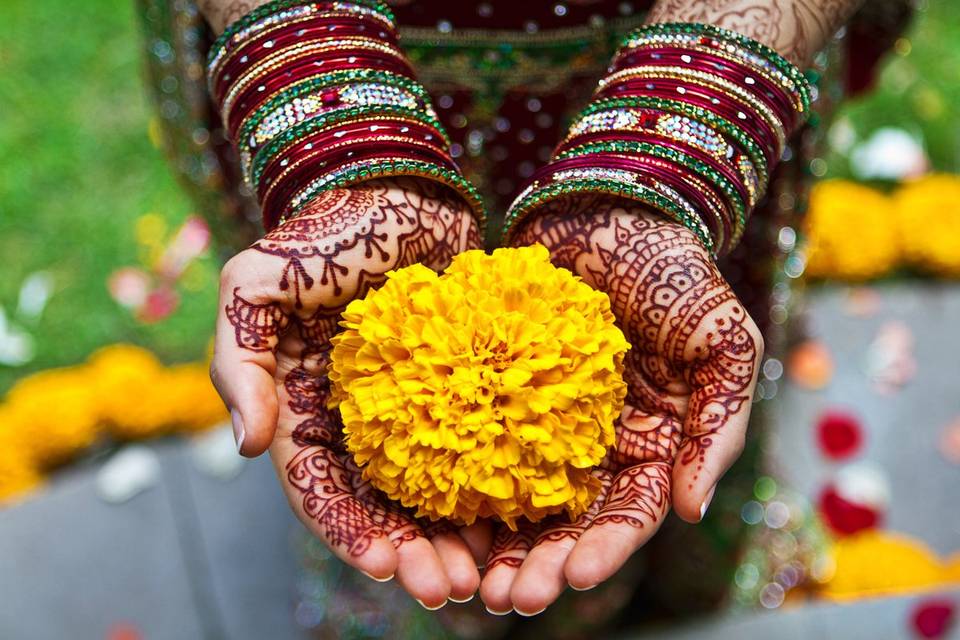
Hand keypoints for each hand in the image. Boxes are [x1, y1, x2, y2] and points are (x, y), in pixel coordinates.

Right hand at [210, 177, 485, 607]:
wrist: (395, 194)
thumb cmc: (323, 237)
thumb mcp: (256, 285)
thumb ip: (237, 361)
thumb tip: (247, 446)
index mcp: (305, 413)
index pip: (321, 490)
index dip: (349, 533)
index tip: (388, 565)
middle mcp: (358, 426)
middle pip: (381, 509)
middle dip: (412, 554)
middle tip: (450, 588)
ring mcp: (413, 413)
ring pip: (432, 494)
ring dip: (454, 540)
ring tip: (486, 574)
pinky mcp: (461, 392)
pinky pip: (477, 450)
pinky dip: (491, 491)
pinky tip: (517, 522)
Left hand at [480, 194, 762, 614]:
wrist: (610, 211)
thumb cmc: (676, 272)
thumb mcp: (725, 341)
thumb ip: (720, 423)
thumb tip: (691, 508)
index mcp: (653, 445)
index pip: (629, 516)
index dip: (603, 551)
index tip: (570, 578)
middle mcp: (595, 445)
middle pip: (567, 524)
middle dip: (540, 566)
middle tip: (505, 599)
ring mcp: (544, 422)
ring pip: (517, 500)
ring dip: (495, 545)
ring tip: (464, 581)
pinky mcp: (500, 392)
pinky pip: (477, 444)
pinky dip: (459, 485)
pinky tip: (433, 517)